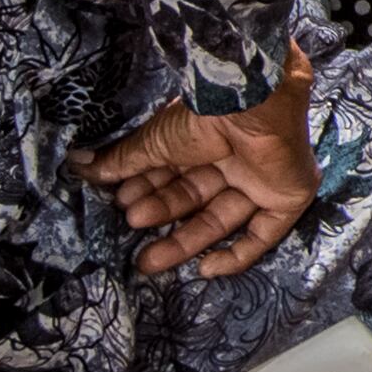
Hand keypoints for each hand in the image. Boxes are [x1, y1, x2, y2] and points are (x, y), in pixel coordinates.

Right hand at [78, 49, 321, 276]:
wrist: (249, 103)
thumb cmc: (202, 115)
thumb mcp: (154, 142)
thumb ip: (123, 160)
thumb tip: (82, 167)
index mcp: (206, 140)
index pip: (175, 175)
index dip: (148, 191)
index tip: (121, 203)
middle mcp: (235, 158)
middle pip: (196, 199)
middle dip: (162, 219)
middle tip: (132, 238)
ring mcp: (263, 177)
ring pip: (223, 218)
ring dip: (185, 240)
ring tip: (148, 259)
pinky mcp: (289, 194)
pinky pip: (265, 233)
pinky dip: (237, 255)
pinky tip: (205, 267)